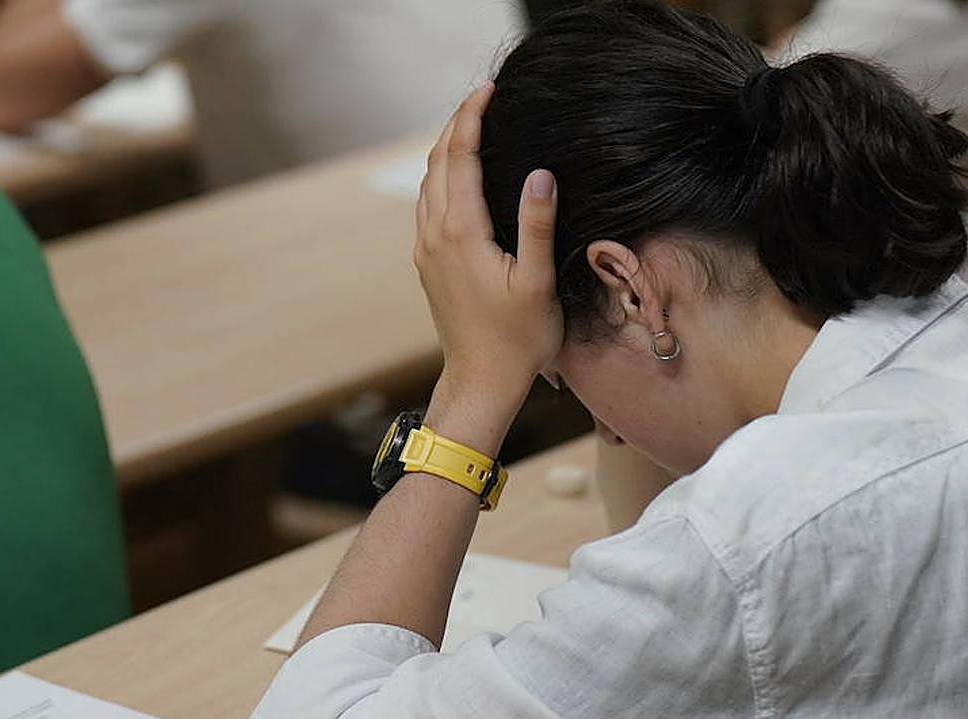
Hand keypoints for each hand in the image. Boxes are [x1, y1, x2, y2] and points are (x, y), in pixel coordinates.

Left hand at [415, 84, 562, 428]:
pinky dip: (441, 175)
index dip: (473, 117)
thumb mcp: (538, 282)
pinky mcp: (427, 262)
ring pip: (427, 182)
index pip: (461, 156)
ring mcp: (426, 249)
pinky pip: (427, 204)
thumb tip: (541, 174)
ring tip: (472, 125)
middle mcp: (435, 234)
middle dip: (457, 123)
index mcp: (461, 232)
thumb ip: (537, 225)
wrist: (481, 380)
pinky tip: (458, 174)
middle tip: (483, 96)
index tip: (489, 89)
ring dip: (446, 148)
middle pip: (438, 161)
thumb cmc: (518, 339)